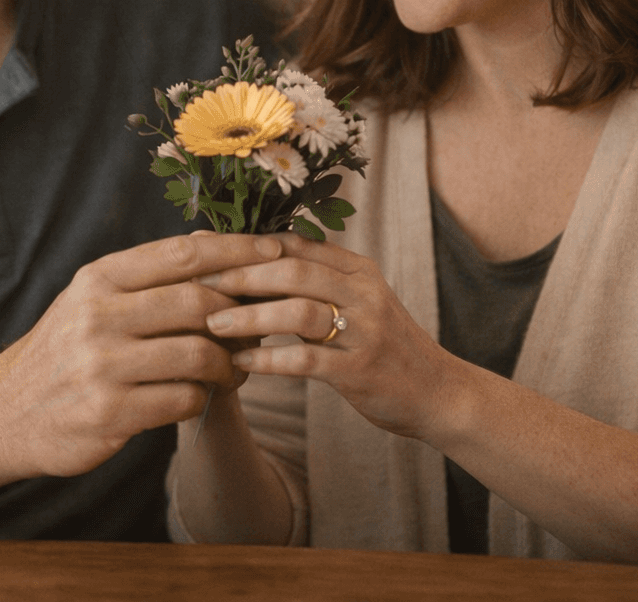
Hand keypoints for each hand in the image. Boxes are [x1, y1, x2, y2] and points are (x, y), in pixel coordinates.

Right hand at [0, 233, 282, 478]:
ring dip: (228, 364)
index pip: (182, 253)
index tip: (276, 251)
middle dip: (239, 316)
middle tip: (260, 327)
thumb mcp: (92, 301)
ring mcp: (101, 365)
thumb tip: (219, 249)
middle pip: (197, 302)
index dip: (237, 250)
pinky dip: (203, 398)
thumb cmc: (63, 352)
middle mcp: (97, 315)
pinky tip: (201, 397)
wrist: (2, 414)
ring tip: (236, 369)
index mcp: (99, 279)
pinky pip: (183, 399)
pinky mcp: (108, 412)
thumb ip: (147, 279)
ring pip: (197, 354)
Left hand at [198, 233, 456, 441]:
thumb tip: (248, 267)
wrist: (439, 393)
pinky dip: (269, 360)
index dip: (246, 245)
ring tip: (212, 324)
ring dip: (249, 316)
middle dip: (240, 274)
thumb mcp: (355, 305)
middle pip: (292, 269)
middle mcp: (363, 291)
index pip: (294, 244)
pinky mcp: (361, 368)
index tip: (204, 249)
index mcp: (357, 269)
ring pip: (297, 310)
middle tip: (199, 284)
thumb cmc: (383, 348)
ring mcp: (365, 329)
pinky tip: (240, 363)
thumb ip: (313, 286)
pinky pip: (306, 360)